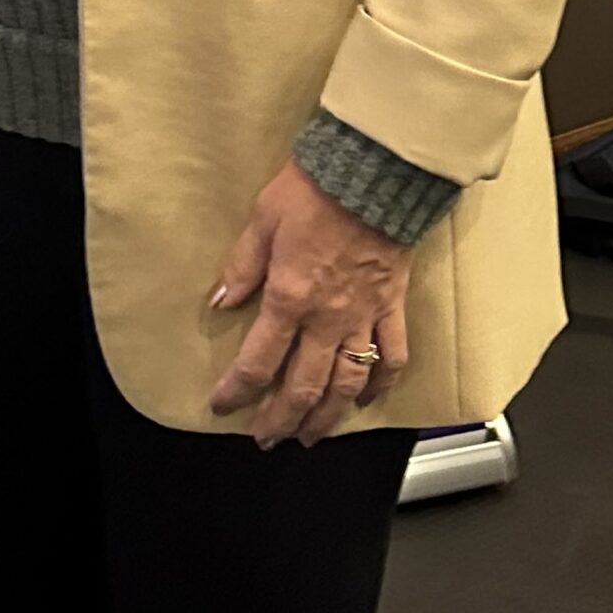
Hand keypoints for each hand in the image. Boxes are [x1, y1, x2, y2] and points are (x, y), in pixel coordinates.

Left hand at [207, 160, 411, 447]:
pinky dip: (381, 385)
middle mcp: (326, 318)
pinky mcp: (392, 306)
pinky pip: (391, 357)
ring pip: (347, 384)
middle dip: (282, 419)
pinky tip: (369, 400)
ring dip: (328, 417)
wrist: (372, 173)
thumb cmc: (313, 189)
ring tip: (313, 437)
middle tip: (268, 439)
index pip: (258, 360)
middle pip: (304, 386)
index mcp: (289, 297)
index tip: (222, 407)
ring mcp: (363, 316)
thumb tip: (220, 302)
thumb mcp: (262, 220)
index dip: (237, 390)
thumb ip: (242, 266)